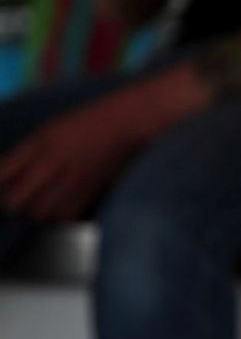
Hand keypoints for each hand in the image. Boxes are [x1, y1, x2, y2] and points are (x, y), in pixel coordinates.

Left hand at [0, 64, 210, 221]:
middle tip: (18, 204)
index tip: (3, 191)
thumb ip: (27, 155)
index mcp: (39, 143)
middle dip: (13, 206)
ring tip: (41, 207)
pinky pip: (67, 215)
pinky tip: (61, 210)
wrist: (130, 121)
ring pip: (41, 213)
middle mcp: (52, 162)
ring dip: (37, 214)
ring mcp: (73, 178)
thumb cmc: (90, 123)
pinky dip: (60, 218)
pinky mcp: (92, 190)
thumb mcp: (51, 131)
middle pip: (16, 202)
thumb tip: (6, 180)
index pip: (1, 176)